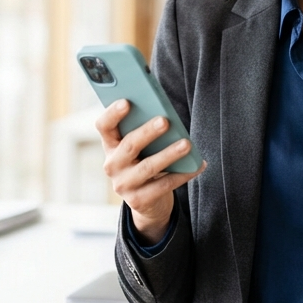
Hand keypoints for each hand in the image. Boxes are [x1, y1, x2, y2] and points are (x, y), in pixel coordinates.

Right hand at [95, 100, 206, 243]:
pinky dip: (183, 174)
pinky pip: (164, 185)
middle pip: (129, 145)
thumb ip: (144, 129)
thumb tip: (165, 114)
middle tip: (165, 121)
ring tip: (187, 144)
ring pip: (148, 167)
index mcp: (110, 145)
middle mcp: (112, 165)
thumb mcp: (140, 147)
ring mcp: (123, 184)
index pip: (104, 126)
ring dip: (169, 154)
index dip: (112, 114)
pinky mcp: (138, 200)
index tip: (126, 101)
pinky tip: (198, 164)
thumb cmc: (146, 161)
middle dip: (147, 132)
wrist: (147, 201)